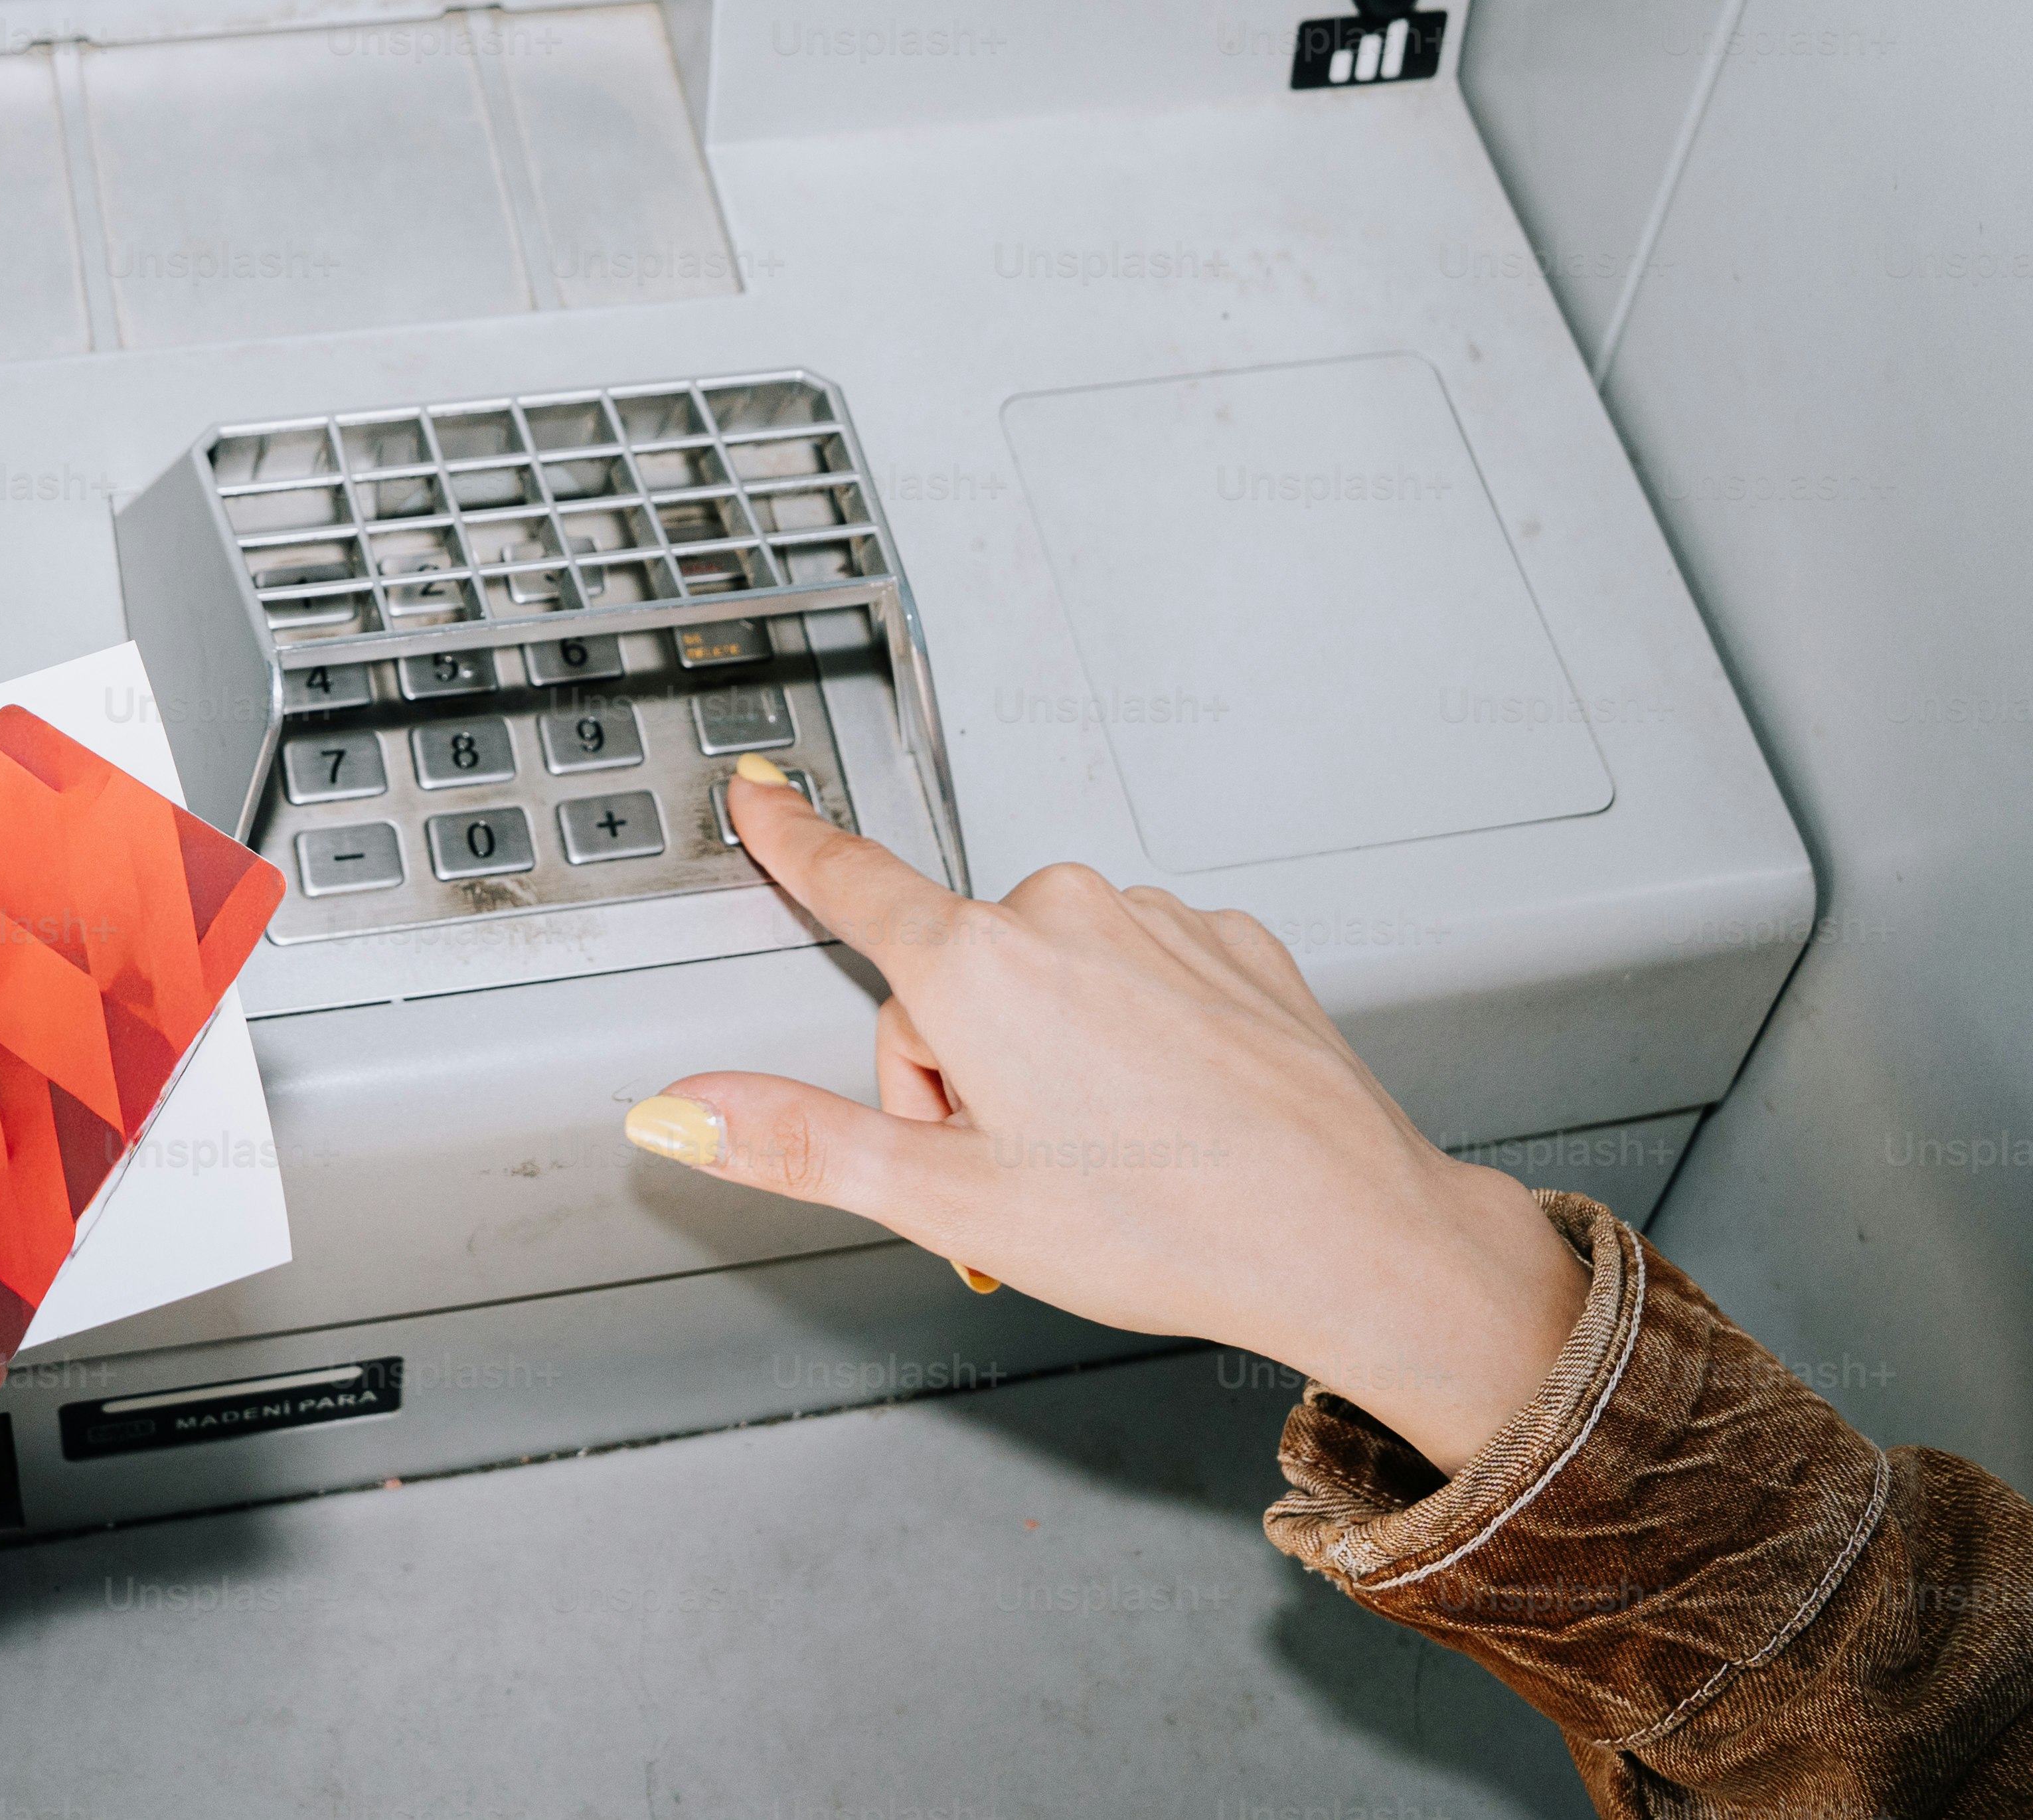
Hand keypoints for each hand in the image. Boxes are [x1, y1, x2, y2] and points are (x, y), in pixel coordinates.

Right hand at [628, 762, 1588, 1475]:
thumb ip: (798, 1143)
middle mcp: (1064, 916)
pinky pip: (1138, 976)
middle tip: (1020, 1169)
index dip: (794, 842)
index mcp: (977, 969)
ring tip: (1110, 1154)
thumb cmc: (1170, 1227)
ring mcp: (1157, 922)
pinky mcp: (1230, 944)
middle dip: (960, 1072)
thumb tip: (679, 1117)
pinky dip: (1135, 1041)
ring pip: (1048, 982)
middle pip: (951, 982)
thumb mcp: (949, 1205)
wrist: (1353, 1237)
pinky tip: (1173, 1117)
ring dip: (1050, 1059)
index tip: (761, 796)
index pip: (850, 882)